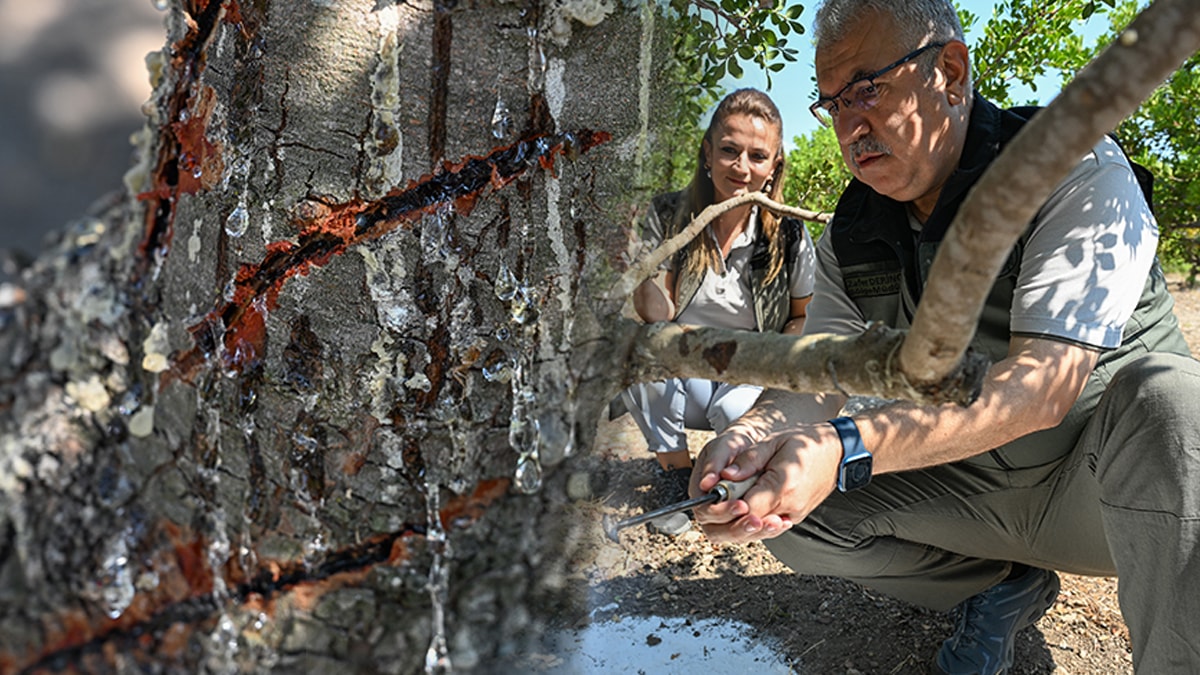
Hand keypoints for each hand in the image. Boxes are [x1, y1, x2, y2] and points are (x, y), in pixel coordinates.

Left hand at [693, 423, 842, 543]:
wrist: (837, 452)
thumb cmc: (807, 445)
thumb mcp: (773, 443)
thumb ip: (748, 460)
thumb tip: (725, 475)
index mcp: (783, 487)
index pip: (746, 508)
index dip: (727, 506)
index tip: (715, 496)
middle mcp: (790, 506)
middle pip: (750, 525)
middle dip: (730, 518)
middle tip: (719, 502)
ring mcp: (793, 515)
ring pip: (758, 529)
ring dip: (740, 521)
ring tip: (732, 503)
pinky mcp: (795, 517)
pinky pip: (769, 525)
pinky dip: (755, 520)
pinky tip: (747, 509)